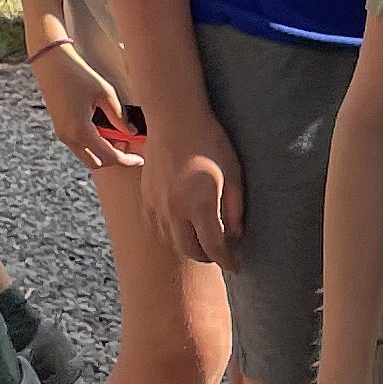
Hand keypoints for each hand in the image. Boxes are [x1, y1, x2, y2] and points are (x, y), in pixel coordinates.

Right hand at [28, 38, 137, 171]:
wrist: (51, 63)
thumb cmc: (78, 74)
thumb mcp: (105, 94)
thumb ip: (120, 117)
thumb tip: (132, 133)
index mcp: (81, 131)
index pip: (109, 157)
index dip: (127, 160)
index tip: (141, 160)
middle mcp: (69, 137)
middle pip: (97, 162)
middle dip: (115, 159)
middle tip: (132, 148)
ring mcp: (62, 134)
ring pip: (87, 155)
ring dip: (105, 151)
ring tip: (122, 136)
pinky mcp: (61, 128)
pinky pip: (80, 145)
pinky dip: (95, 144)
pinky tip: (108, 131)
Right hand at [143, 109, 240, 267]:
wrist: (173, 117)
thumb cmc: (209, 140)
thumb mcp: (234, 172)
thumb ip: (235, 207)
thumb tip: (236, 234)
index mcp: (200, 203)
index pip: (214, 246)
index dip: (227, 261)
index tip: (236, 266)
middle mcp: (175, 208)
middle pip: (190, 250)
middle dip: (208, 257)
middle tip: (220, 254)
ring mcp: (157, 203)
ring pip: (171, 241)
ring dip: (188, 246)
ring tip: (202, 241)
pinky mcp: (146, 196)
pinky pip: (156, 226)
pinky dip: (170, 234)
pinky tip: (181, 227)